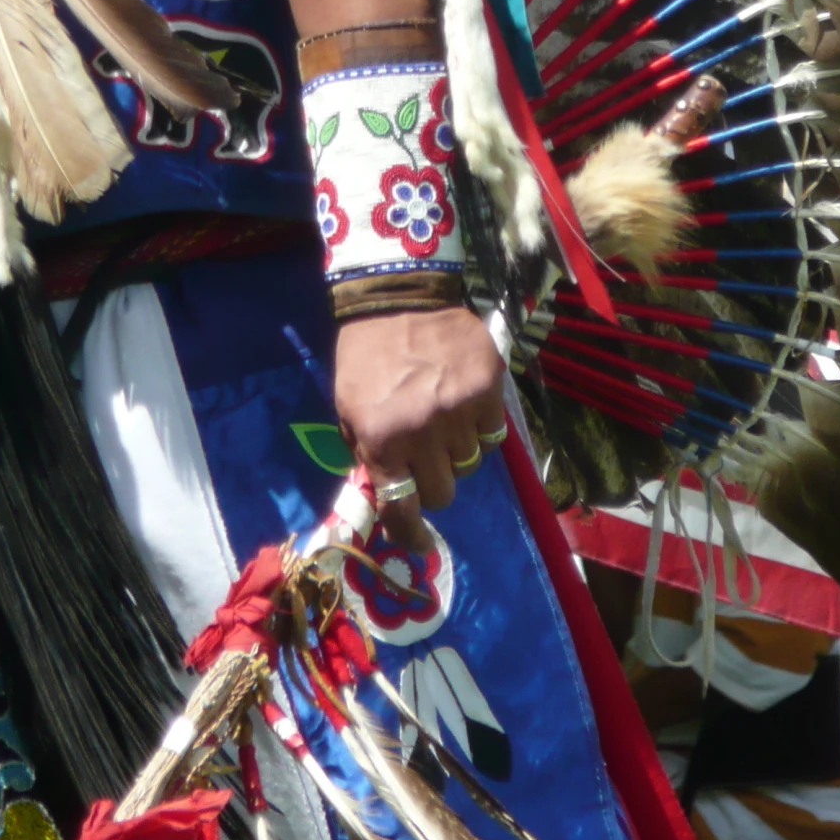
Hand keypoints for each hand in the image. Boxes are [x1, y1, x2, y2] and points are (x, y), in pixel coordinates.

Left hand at [333, 305, 505, 548]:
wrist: (397, 298)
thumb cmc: (364, 357)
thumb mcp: (348, 410)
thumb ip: (367, 455)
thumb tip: (388, 498)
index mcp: (382, 441)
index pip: (402, 510)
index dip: (411, 533)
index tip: (419, 541)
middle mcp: (423, 432)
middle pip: (442, 492)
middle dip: (432, 479)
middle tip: (426, 453)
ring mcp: (459, 410)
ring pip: (470, 464)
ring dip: (456, 451)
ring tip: (443, 419)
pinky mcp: (488, 388)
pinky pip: (491, 432)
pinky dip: (478, 424)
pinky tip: (462, 400)